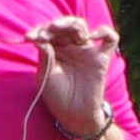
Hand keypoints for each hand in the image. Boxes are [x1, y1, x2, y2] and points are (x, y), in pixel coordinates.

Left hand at [29, 14, 120, 139]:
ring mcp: (86, 51)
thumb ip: (44, 56)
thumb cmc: (57, 97)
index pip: (48, 32)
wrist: (73, 115)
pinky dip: (104, 32)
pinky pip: (110, 39)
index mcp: (55, 49)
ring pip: (81, 26)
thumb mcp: (45, 76)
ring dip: (68, 23)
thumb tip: (39, 37)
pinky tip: (91, 36)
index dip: (39, 31)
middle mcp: (70, 47)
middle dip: (53, 25)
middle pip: (64, 25)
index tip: (29, 37)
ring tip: (57, 28)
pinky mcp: (101, 59)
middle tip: (44, 32)